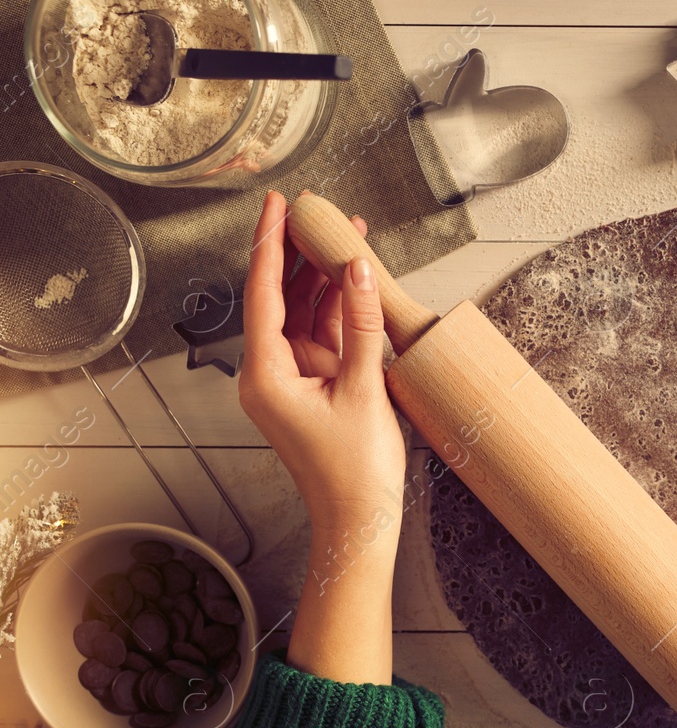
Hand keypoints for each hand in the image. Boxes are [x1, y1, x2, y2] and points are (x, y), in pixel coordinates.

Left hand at [239, 191, 404, 683]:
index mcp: (266, 374)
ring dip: (324, 279)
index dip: (269, 244)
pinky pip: (322, 336)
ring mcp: (294, 379)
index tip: (277, 205)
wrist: (360, 523)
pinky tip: (356, 282)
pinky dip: (338, 309)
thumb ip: (360, 326)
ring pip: (303, 314)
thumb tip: (359, 271)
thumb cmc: (355, 472)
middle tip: (317, 210)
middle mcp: (271, 372)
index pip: (262, 293)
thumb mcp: (363, 390)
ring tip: (346, 236)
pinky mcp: (316, 387)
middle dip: (299, 254)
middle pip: (279, 297)